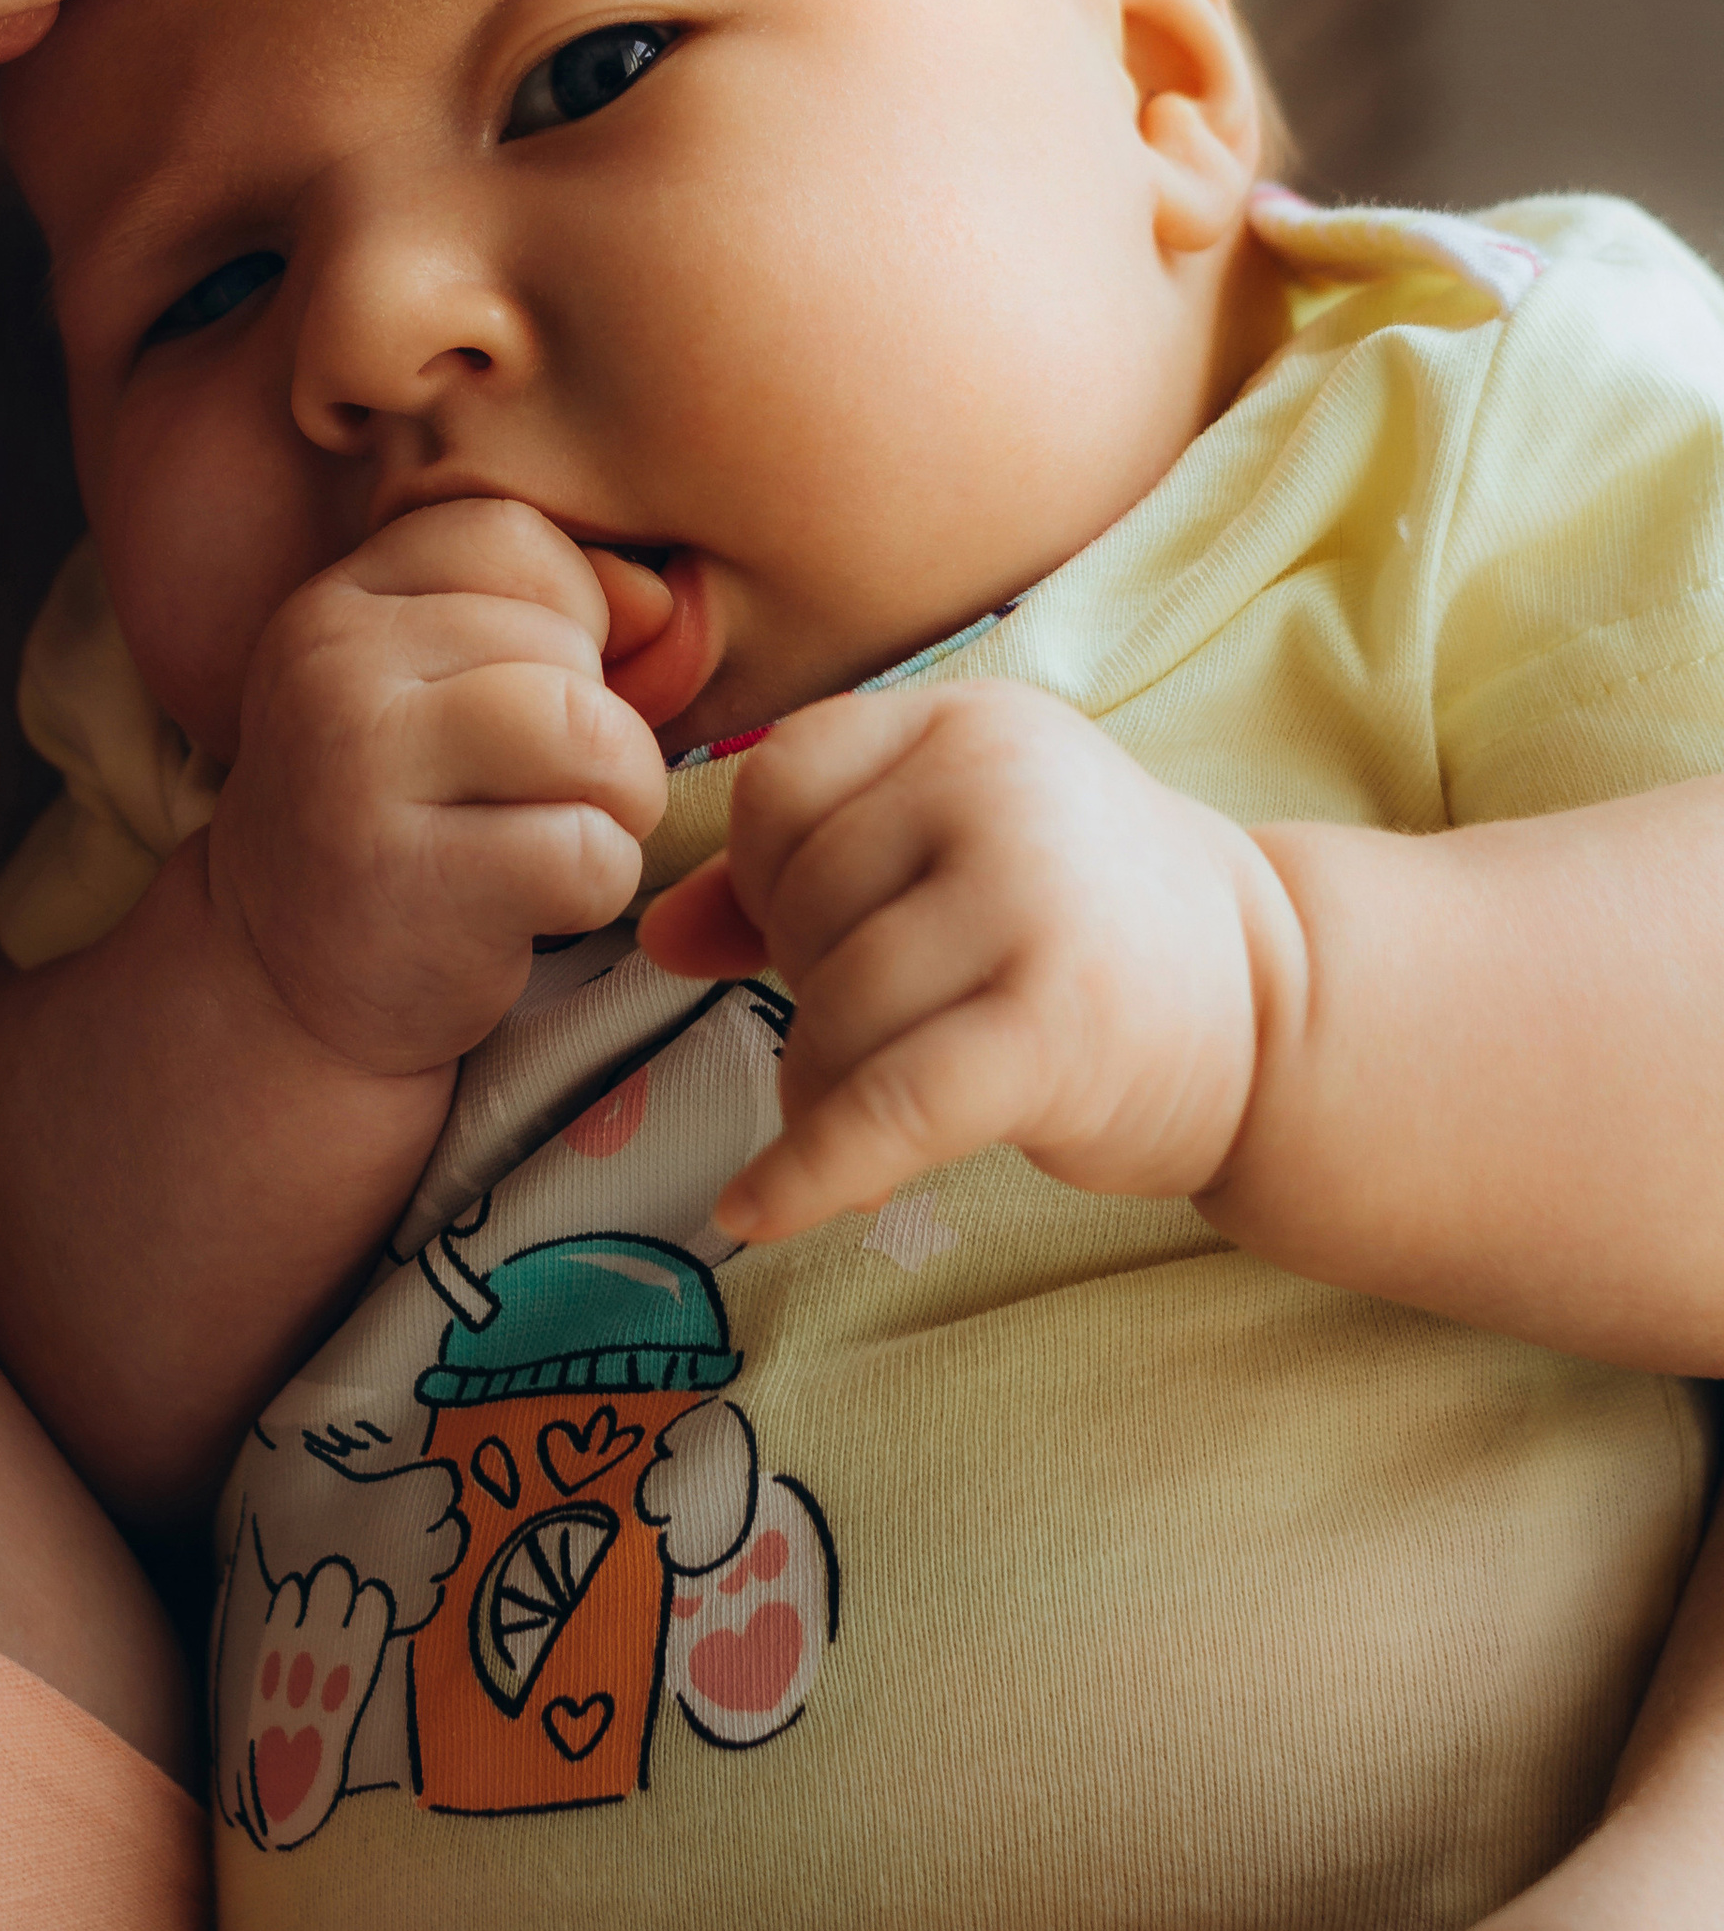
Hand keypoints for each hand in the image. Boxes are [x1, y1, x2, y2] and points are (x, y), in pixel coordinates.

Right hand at [206, 497, 666, 1074]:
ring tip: (567, 832)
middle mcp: (333, 665)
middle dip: (604, 721)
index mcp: (340, 600)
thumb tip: (665, 602)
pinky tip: (543, 901)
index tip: (529, 694)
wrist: (282, 983)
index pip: (514, 537)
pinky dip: (601, 882)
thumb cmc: (401, 815)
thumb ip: (550, 616)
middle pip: (565, 640)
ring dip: (620, 795)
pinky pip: (586, 849)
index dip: (569, 615)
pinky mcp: (407, 881)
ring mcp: (358, 770)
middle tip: (544, 791)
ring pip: (589, 732)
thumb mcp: (444, 689)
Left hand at [637, 681, 1301, 1242]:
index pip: (781, 782)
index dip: (767, 875)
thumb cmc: (1085, 924)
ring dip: (824, 1085)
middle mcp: (995, 780)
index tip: (810, 932)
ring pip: (834, 1010)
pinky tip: (757, 1210)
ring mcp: (1030, 896)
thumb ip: (797, 876)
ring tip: (880, 1105)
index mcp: (964, 720)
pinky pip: (883, 1105)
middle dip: (807, 992)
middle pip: (802, 905)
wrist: (1275, 1005)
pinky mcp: (1054, 1024)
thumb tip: (655, 935)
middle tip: (880, 1033)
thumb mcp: (952, 853)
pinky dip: (810, 1170)